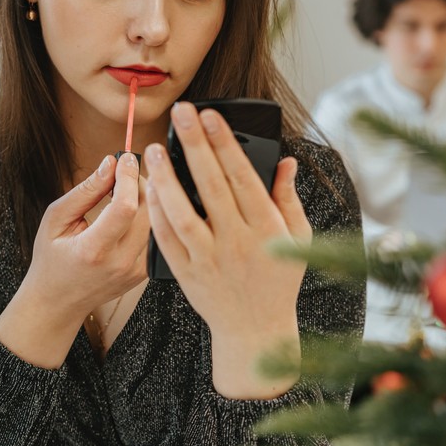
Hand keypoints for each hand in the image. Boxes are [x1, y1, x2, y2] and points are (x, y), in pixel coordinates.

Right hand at [0, 152, 148, 366]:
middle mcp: (120, 263)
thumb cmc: (52, 258)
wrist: (58, 302)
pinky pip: (156, 237)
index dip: (129, 178)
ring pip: (157, 223)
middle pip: (147, 212)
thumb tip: (110, 163)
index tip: (125, 158)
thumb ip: (85, 191)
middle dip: (142, 184)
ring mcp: (136, 271)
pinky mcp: (144, 273)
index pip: (125, 208)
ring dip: (148, 199)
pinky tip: (134, 210)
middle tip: (127, 171)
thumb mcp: (56, 219)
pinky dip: (149, 218)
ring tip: (129, 189)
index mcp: (94, 250)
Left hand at [144, 102, 311, 397]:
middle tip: (181, 112)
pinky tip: (149, 187)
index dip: (226, 144)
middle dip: (194, 145)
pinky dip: (156, 212)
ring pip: (181, 213)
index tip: (211, 115)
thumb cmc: (279, 280)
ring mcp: (209, 260)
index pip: (243, 177)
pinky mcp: (186, 274)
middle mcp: (237, 243)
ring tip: (152, 149)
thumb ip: (287, 199)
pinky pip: (166, 239)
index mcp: (267, 229)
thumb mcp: (297, 240)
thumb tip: (285, 161)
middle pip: (211, 186)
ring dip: (165, 178)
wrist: (255, 333)